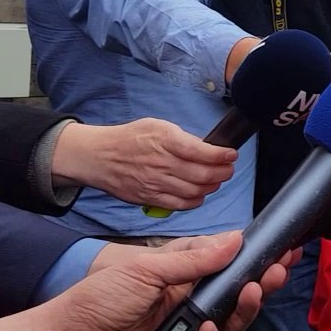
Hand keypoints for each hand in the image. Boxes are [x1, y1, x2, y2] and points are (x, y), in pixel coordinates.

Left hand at [0, 232, 291, 330]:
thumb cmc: (94, 302)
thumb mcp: (144, 269)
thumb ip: (193, 258)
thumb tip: (234, 240)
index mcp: (180, 275)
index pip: (227, 263)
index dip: (254, 258)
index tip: (281, 249)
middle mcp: (187, 302)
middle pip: (237, 294)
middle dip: (261, 282)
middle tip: (277, 271)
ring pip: (231, 324)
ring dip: (245, 309)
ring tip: (250, 293)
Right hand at [52, 119, 236, 210]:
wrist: (99, 156)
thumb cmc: (130, 138)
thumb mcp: (158, 126)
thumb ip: (182, 137)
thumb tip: (206, 147)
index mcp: (166, 141)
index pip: (202, 152)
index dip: (222, 155)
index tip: (231, 154)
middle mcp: (162, 164)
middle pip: (203, 175)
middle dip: (223, 173)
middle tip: (228, 169)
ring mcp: (156, 183)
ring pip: (195, 191)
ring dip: (212, 187)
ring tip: (216, 181)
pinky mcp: (150, 198)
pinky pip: (180, 204)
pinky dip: (195, 201)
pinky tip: (200, 194)